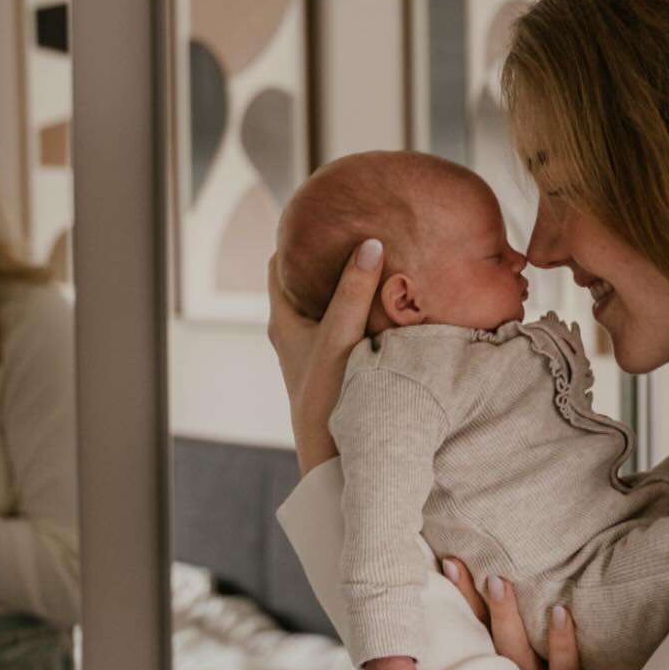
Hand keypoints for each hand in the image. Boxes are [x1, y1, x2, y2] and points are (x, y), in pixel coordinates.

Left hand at [266, 239, 383, 474]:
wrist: (331, 458)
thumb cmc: (325, 398)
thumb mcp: (339, 338)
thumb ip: (353, 292)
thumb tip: (370, 243)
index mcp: (282, 320)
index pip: (281, 262)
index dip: (296, 235)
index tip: (322, 211)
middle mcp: (294, 333)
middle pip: (306, 280)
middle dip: (326, 256)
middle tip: (356, 227)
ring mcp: (313, 350)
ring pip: (327, 305)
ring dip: (347, 285)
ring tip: (376, 257)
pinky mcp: (334, 366)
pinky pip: (346, 326)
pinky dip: (361, 310)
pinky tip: (387, 304)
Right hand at [440, 558, 634, 669]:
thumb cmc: (608, 631)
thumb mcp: (575, 599)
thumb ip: (556, 576)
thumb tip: (542, 515)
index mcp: (520, 647)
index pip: (479, 619)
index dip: (460, 592)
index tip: (446, 559)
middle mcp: (526, 668)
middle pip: (486, 636)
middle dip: (470, 601)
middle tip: (459, 564)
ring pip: (517, 657)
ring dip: (505, 618)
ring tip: (500, 583)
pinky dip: (561, 641)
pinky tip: (561, 612)